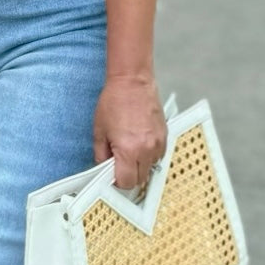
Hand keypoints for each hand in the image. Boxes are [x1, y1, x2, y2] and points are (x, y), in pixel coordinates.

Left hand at [93, 73, 166, 191]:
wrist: (133, 82)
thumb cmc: (114, 102)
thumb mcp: (99, 131)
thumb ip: (101, 155)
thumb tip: (104, 168)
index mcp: (128, 150)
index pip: (126, 182)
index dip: (117, 181)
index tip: (112, 174)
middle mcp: (146, 149)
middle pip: (140, 179)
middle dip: (128, 175)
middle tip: (119, 162)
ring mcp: (158, 143)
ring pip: (150, 168)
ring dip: (140, 165)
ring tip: (130, 149)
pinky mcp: (165, 136)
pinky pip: (158, 156)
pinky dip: (149, 155)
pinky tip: (139, 142)